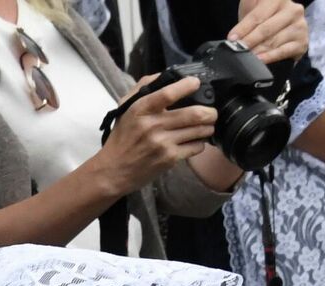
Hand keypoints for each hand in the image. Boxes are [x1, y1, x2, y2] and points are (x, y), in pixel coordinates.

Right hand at [93, 76, 218, 195]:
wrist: (113, 170)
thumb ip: (143, 87)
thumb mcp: (125, 108)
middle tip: (211, 111)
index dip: (187, 85)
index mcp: (141, 109)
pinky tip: (195, 140)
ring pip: (199, 131)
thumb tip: (165, 75)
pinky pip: (196, 147)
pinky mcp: (169, 159)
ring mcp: (162, 143)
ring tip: (206, 126)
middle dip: (210, 112)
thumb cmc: (122, 138)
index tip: (195, 83)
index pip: (168, 93)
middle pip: (194, 114)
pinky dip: (200, 142)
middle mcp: (152, 126)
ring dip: (208, 127)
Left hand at [230, 0, 307, 63]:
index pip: (258, 15)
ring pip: (273, 41)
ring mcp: (300, 25)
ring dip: (257, 51)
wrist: (281, 28)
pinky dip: (270, 57)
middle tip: (237, 49)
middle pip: (266, 29)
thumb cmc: (263, 17)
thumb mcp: (252, 8)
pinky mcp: (302, 42)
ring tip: (246, 57)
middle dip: (249, 41)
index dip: (243, 28)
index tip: (232, 39)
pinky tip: (260, 60)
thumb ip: (246, 14)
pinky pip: (283, 51)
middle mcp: (293, 9)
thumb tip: (235, 33)